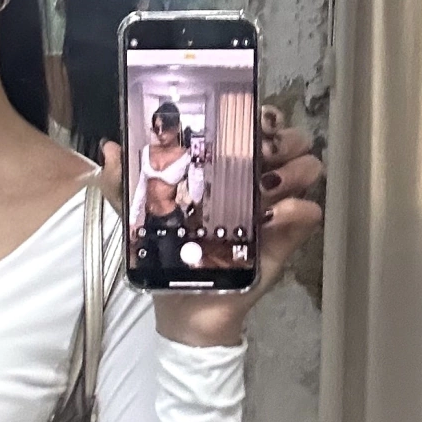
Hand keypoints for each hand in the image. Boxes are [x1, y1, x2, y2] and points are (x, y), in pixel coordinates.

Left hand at [100, 105, 322, 346]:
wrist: (184, 307)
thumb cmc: (168, 255)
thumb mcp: (138, 215)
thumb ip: (122, 182)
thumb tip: (111, 148)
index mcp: (227, 168)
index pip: (258, 124)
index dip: (263, 114)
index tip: (251, 118)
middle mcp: (256, 181)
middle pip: (292, 139)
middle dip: (281, 139)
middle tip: (257, 155)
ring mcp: (275, 208)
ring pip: (308, 168)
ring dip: (292, 170)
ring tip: (262, 188)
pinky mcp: (285, 239)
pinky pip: (310, 212)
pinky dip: (296, 209)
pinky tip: (268, 219)